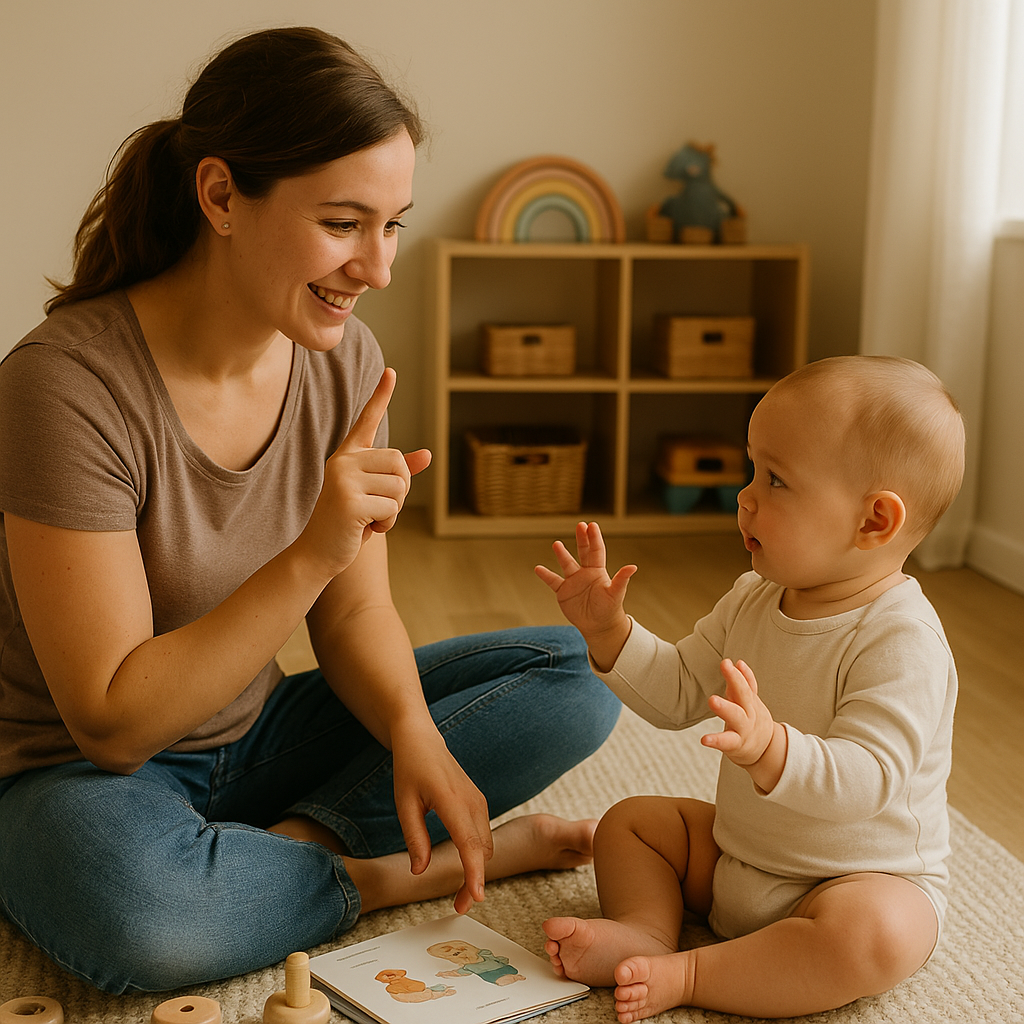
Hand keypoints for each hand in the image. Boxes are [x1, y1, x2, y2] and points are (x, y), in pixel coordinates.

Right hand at [301, 368, 430, 577]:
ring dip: (393, 510)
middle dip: (400, 491)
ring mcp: (343, 480)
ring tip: (369, 517)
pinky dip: (386, 523)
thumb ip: (396, 473)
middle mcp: (343, 461)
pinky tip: (365, 528)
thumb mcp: (375, 493)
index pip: (368, 420)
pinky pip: (392, 508)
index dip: (381, 396)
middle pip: (399, 463)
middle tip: (376, 506)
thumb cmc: (350, 522)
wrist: (319, 552)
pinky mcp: (349, 501)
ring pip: (399, 487)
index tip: (392, 371)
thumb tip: (427, 454)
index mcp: (348, 456)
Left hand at [390, 724, 492, 914]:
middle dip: (475, 881)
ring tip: (460, 893)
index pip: (469, 844)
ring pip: (487, 845)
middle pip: (482, 852)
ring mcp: (479, 801)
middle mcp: (472, 802)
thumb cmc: (410, 768)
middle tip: (458, 907)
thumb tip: (420, 871)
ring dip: (478, 869)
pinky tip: (465, 866)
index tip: (476, 897)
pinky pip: (484, 834)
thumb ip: (415, 838)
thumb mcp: (404, 804)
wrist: (422, 739)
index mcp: (452, 801)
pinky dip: (478, 855)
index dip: (474, 873)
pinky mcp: (479, 803)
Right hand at [534, 522, 635, 666]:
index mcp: (598, 571)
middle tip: (580, 525)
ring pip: (566, 564)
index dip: (594, 538)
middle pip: (583, 552)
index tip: (591, 525)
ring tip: (557, 544)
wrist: (599, 626)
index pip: (596, 550)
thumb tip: (633, 566)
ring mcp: (574, 581)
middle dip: (582, 538)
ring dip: (562, 554)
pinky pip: (553, 581)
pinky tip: (538, 568)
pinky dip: (545, 575)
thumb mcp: (615, 594)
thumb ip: (621, 579)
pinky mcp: (564, 592)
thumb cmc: (610, 609)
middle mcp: (585, 573)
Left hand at [702, 659, 784, 788]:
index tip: (727, 662)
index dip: (736, 674)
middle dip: (736, 681)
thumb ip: (745, 683)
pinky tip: (704, 739)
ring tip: (712, 699)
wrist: (766, 750)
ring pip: (736, 717)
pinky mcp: (736, 745)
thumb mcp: (751, 702)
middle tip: (725, 666)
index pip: (745, 685)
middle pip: (744, 696)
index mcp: (749, 703)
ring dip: (725, 707)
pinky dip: (716, 740)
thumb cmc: (752, 721)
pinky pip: (727, 742)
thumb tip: (738, 662)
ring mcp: (743, 729)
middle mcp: (748, 714)